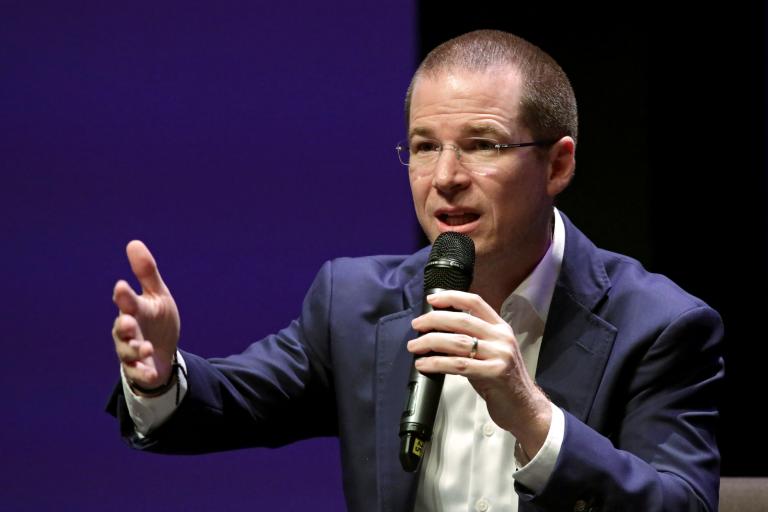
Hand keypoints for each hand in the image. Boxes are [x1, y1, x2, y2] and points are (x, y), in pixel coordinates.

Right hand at [111, 240, 179, 391]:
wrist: (161, 352)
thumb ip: (146, 273)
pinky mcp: (138, 369)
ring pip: (127, 351)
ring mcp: (131, 351)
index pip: (126, 301)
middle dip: (124, 325)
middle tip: (128, 322)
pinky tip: (150, 372)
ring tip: (145, 347)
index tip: (122, 286)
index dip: (123, 295)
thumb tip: (133, 242)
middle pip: (122, 328)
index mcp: (133, 309)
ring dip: (135, 349)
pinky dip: (143, 372)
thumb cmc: (156, 320)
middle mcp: (128, 330)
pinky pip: (137, 373)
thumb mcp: (157, 296)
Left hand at [407, 290, 550, 455]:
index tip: (431, 299)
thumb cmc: (502, 380)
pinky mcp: (494, 373)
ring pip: (458, 342)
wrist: (524, 407)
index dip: (451, 297)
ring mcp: (500, 354)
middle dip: (434, 320)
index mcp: (501, 328)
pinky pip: (458, 364)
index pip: (475, 302)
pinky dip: (437, 363)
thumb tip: (437, 331)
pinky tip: (424, 365)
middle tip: (416, 326)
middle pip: (462, 320)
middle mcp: (502, 337)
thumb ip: (473, 338)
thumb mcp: (492, 351)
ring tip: (414, 346)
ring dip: (430, 342)